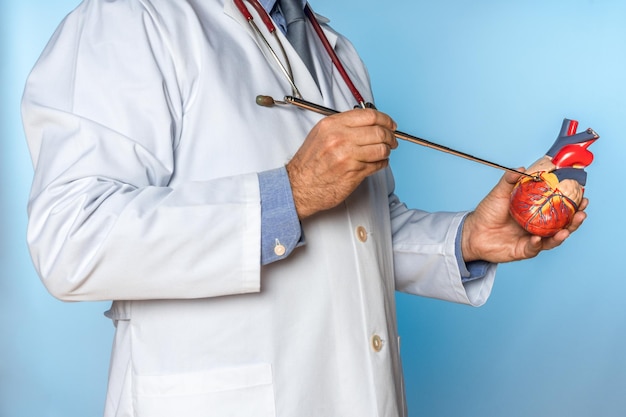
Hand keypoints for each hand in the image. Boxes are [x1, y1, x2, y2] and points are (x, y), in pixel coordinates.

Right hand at [286, 109, 397, 218]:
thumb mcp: (320, 135)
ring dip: (387, 151)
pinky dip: (382, 163)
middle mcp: (340, 138)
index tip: (390, 124)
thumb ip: (343, 126)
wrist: (299, 186)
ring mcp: (347, 156)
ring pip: (381, 148)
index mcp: (332, 125)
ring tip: (384, 152)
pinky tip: (378, 163)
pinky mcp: (354, 173)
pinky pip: (377, 165)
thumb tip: (367, 123)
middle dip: (390, 136)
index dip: (385, 119)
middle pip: (378, 131)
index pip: (369, 115)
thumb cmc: (309, 164)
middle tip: (392, 140)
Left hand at [461, 170, 587, 262]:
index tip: (582, 194)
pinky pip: (534, 248)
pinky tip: (537, 238)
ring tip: (567, 229)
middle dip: (575, 219)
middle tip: (582, 212)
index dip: (572, 202)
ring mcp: (532, 239)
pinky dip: (537, 244)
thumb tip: (522, 169)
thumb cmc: (487, 213)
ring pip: (553, 239)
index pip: (559, 206)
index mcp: (536, 211)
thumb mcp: (499, 193)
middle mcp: (537, 226)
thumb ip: (510, 180)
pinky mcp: (523, 251)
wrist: (472, 232)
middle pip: (562, 224)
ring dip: (563, 234)